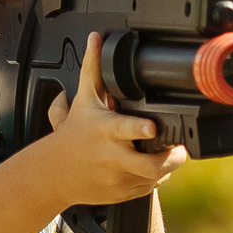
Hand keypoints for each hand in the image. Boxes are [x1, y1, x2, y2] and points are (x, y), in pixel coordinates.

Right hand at [38, 32, 185, 204]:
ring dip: (166, 168)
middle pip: (150, 164)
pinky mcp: (121, 193)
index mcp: (106, 131)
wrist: (52, 174)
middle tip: (180, 149)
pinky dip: (155, 179)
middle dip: (170, 158)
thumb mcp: (83, 101)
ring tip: (170, 155)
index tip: (153, 127)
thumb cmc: (71, 135)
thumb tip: (95, 39)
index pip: (125, 129)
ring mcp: (117, 178)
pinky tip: (153, 167)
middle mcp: (113, 156)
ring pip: (154, 178)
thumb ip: (93, 69)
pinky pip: (148, 189)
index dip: (141, 129)